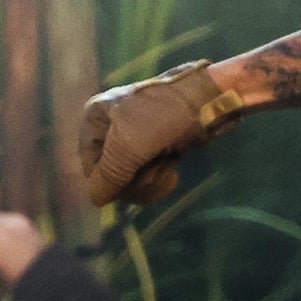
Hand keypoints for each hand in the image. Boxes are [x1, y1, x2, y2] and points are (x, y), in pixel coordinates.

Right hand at [77, 61, 244, 207]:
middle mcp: (111, 128)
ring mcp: (135, 138)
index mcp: (96, 119)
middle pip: (111, 176)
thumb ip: (108, 176)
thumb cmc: (164, 117)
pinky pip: (149, 175)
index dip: (109, 182)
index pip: (89, 166)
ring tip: (167, 169)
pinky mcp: (156, 146)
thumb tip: (95, 200)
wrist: (210, 101)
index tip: (130, 182)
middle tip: (154, 172)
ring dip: (150, 182)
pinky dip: (160, 179)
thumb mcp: (128, 147)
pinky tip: (172, 170)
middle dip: (135, 182)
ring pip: (132, 179)